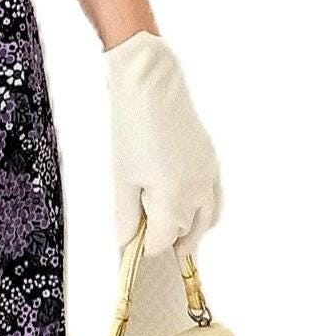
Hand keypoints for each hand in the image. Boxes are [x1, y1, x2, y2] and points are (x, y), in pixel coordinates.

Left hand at [104, 29, 222, 258]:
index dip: (148, 249)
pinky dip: (202, 210)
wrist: (151, 84)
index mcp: (174, 198)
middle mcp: (199, 191)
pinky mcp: (212, 161)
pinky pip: (214, 198)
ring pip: (207, 219)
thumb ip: (126, 217)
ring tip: (171, 234)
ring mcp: (209, 175)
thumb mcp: (121, 177)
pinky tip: (185, 207)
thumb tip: (126, 244)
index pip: (163, 241)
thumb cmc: (131, 128)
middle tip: (152, 247)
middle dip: (170, 242)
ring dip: (191, 230)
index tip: (135, 250)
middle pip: (188, 234)